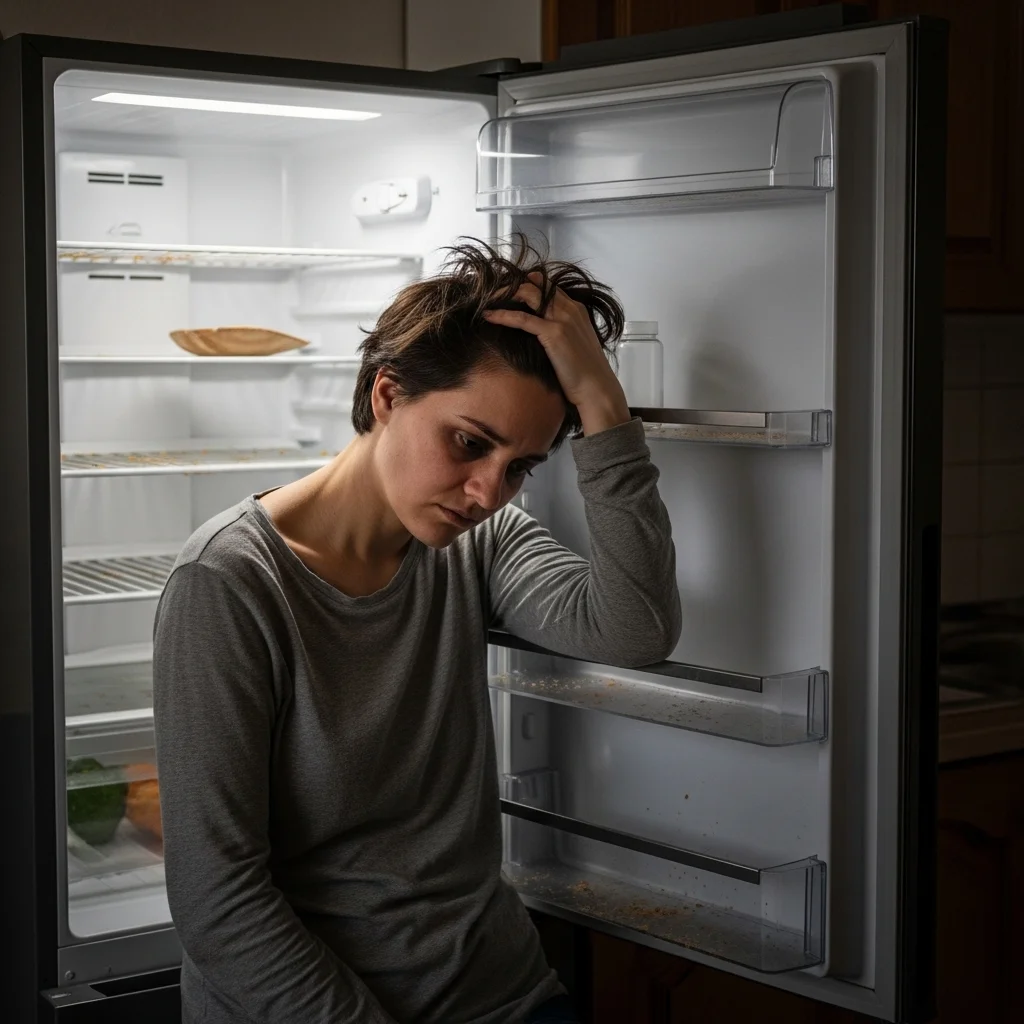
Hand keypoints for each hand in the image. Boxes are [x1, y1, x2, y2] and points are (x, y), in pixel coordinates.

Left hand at [482, 273, 630, 435]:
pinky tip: (488, 315)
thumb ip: (562, 331)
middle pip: (536, 285)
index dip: (528, 284)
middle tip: (493, 293)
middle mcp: (570, 309)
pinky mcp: (553, 333)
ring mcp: (562, 319)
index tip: (510, 290)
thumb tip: (542, 333)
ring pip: (528, 294)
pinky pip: (522, 318)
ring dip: (505, 293)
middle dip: (512, 285)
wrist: (596, 388)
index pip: (549, 286)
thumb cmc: (585, 372)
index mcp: (577, 309)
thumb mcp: (576, 344)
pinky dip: (503, 315)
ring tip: (487, 298)